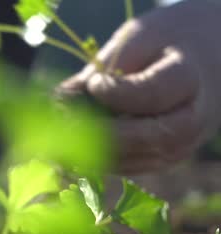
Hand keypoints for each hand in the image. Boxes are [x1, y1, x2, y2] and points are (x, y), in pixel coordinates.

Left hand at [59, 0, 220, 173]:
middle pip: (144, 136)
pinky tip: (68, 145)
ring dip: (90, 149)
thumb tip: (60, 99)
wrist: (204, 59)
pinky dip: (96, 157)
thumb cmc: (165, 42)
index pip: (151, 95)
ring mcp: (181, 145)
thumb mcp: (138, 39)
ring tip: (57, 135)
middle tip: (61, 123)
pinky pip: (127, 166)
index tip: (92, 83)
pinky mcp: (163, 159)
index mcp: (190, 79)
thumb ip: (104, 68)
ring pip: (133, 158)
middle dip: (98, 132)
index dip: (116, 94)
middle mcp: (193, 120)